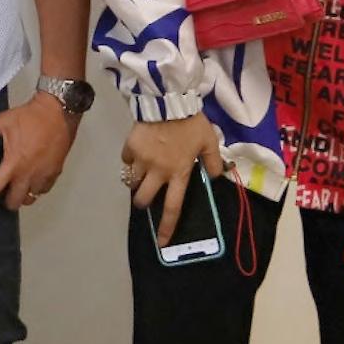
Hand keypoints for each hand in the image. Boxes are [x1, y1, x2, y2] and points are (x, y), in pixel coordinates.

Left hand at [0, 92, 77, 211]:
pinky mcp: (56, 172)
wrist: (57, 112)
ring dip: (23, 195)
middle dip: (6, 201)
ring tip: (18, 187)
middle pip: (15, 202)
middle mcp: (28, 175)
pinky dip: (37, 187)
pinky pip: (44, 189)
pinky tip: (32, 179)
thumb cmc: (31, 116)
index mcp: (13, 164)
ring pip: (31, 198)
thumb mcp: (2, 122)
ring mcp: (44, 176)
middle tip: (1, 194)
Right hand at [123, 112, 222, 247]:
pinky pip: (127, 159)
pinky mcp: (130, 147)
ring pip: (133, 181)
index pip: (172, 207)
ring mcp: (142, 160)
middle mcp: (158, 172)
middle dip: (142, 202)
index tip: (161, 242)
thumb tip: (217, 176)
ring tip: (142, 172)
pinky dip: (131, 159)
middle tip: (145, 197)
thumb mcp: (210, 141)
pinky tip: (137, 151)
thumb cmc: (191, 123)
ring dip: (137, 180)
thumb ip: (213, 161)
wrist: (168, 101)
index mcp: (178, 173)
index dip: (166, 227)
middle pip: (143, 198)